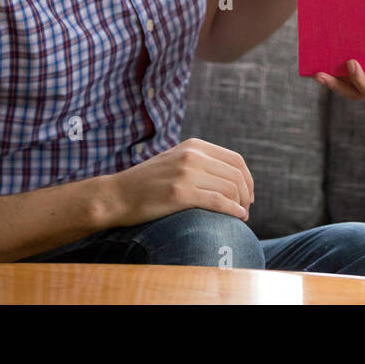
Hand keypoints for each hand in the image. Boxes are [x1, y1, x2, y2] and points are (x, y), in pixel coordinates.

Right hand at [106, 138, 254, 227]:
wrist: (116, 195)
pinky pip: (217, 201)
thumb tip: (231, 177)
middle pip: (236, 175)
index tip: (248, 195)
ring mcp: (185, 173)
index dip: (248, 179)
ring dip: (240, 205)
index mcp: (194, 146)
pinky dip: (232, 210)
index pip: (235, 160)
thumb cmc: (147, 183)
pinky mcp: (179, 193)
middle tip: (246, 209)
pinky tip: (238, 217)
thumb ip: (199, 162)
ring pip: (230, 188)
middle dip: (246, 194)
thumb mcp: (175, 161)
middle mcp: (192, 155)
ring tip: (240, 216)